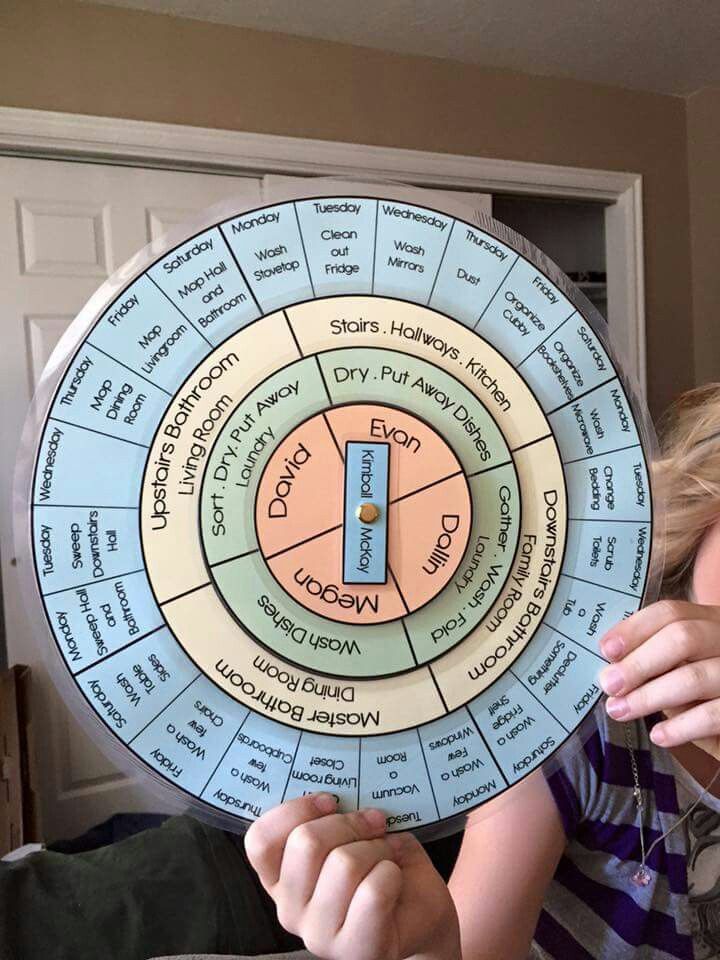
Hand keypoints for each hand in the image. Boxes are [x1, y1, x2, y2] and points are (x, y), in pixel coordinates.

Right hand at [245, 794, 460, 959]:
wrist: (420, 913)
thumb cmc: (381, 868)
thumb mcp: (352, 834)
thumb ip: (337, 817)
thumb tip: (345, 795)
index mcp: (280, 878)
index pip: (261, 840)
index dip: (295, 810)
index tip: (330, 801)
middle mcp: (289, 910)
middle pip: (306, 842)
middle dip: (349, 823)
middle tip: (373, 824)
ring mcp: (318, 935)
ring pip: (343, 863)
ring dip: (376, 849)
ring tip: (386, 857)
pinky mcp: (353, 949)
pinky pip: (373, 891)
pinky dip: (392, 873)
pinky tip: (394, 879)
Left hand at [598, 600, 719, 752]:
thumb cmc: (705, 695)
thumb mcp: (683, 669)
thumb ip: (657, 662)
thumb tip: (613, 668)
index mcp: (710, 622)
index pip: (671, 613)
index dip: (635, 629)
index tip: (606, 650)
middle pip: (683, 637)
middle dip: (638, 662)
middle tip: (609, 684)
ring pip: (694, 677)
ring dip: (648, 696)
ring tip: (620, 710)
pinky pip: (712, 715)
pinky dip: (680, 726)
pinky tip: (659, 735)